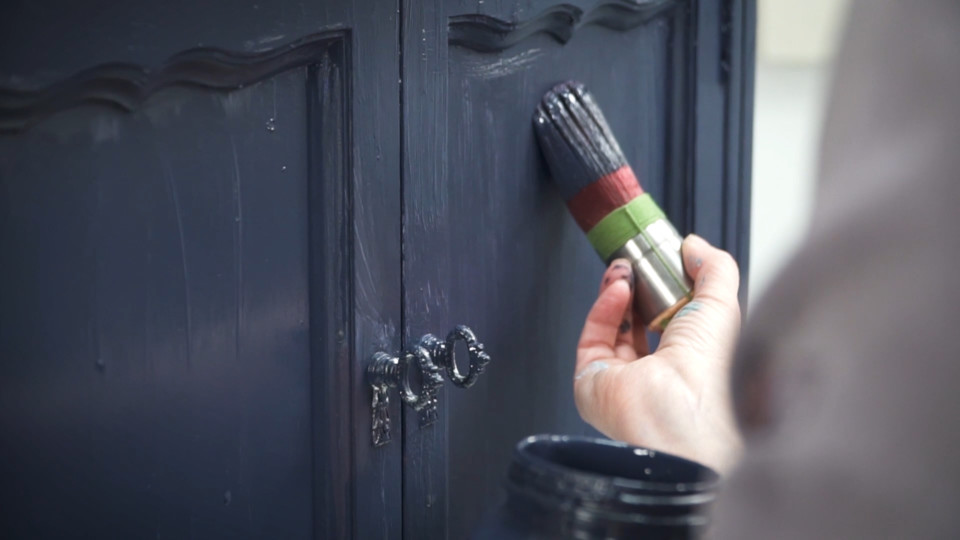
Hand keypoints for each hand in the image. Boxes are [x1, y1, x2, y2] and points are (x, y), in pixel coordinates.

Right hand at [573, 234, 742, 473]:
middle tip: (641, 262)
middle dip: (639, 288)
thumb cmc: (710, 373)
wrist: (680, 408)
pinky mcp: (592, 382)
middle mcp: (656, 378)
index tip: (664, 263)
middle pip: (640, 324)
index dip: (667, 290)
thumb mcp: (723, 304)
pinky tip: (619, 287)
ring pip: (614, 328)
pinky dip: (604, 307)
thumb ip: (714, 268)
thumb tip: (696, 245)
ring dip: (620, 291)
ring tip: (627, 269)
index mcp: (691, 367)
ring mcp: (622, 381)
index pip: (674, 323)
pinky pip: (593, 337)